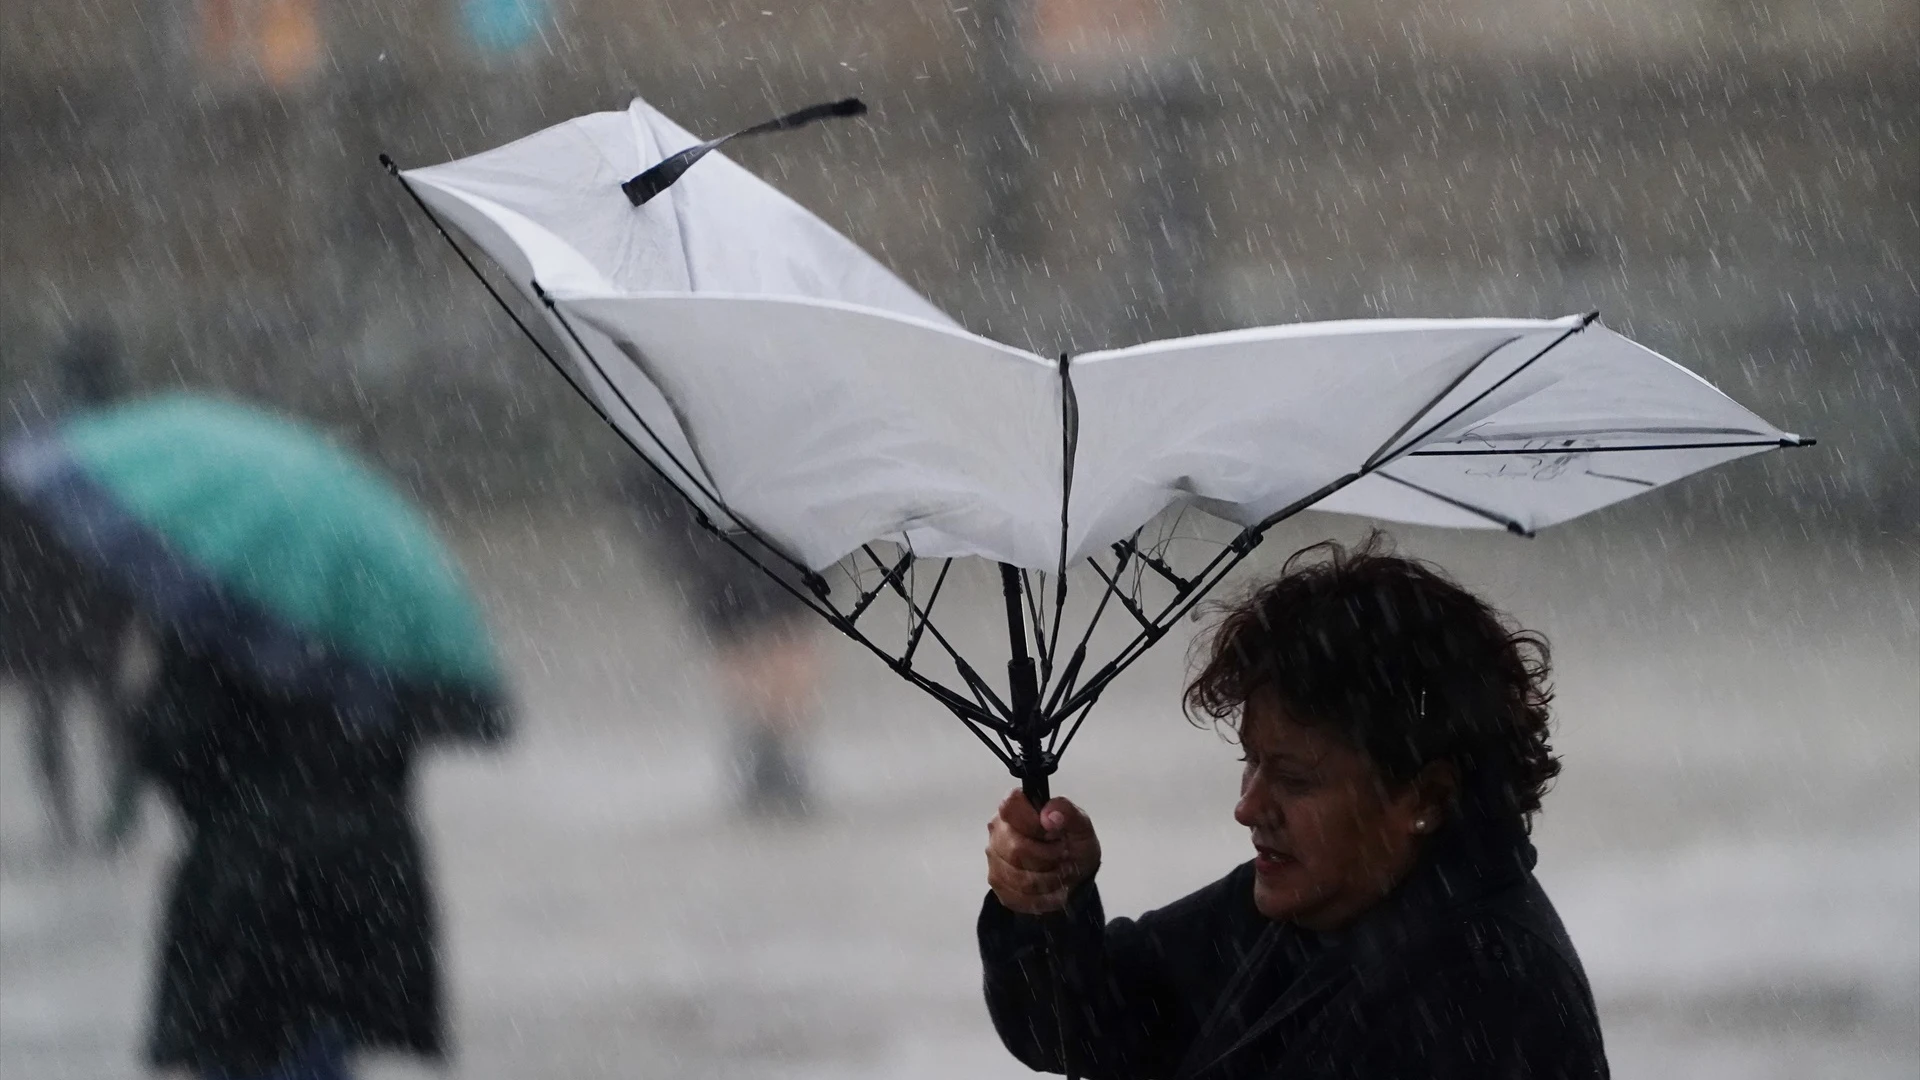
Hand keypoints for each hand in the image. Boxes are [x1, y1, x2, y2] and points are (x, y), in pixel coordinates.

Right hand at [986, 788, 1101, 914]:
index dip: (1032, 823)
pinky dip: (1042, 897)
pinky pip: (1016, 896)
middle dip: (1047, 857)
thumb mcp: (1081, 825)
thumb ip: (1067, 812)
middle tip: (1063, 854)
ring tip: (1059, 872)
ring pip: (1016, 876)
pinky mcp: (997, 883)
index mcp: (1016, 808)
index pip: (1010, 806)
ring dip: (1047, 879)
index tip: (1051, 833)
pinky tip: (1052, 888)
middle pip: (1015, 848)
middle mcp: (998, 830)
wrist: (1072, 874)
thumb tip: (1049, 815)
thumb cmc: (1073, 844)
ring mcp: (994, 858)